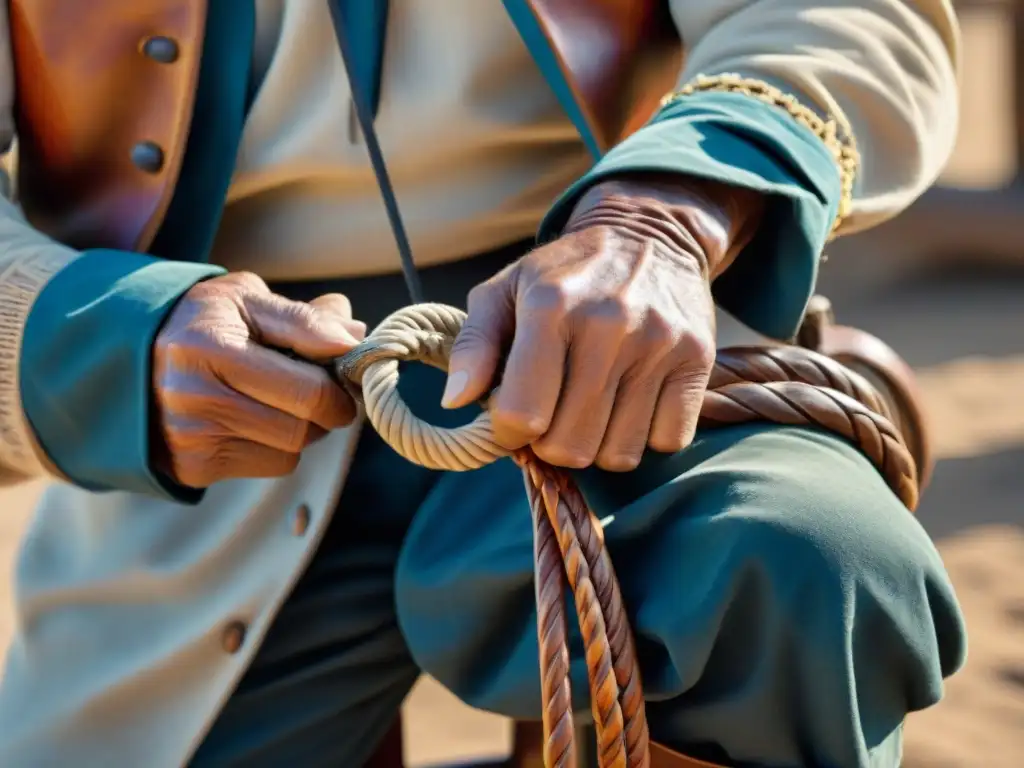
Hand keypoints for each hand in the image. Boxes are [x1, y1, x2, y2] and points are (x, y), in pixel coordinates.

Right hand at [152, 272, 365, 487]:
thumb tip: (355, 336)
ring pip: (290, 452)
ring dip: (299, 429)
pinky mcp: (193, 466)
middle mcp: (196, 398)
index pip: (310, 391)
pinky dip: (273, 446)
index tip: (345, 376)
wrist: (125, 356)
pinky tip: (250, 419)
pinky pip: (268, 466)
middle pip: (304, 428)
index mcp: (212, 347)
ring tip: (275, 399)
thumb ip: (303, 317)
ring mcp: (192, 437)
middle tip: (317, 389)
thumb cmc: (199, 321)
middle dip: (323, 410)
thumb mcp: (245, 299)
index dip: (341, 388)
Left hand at [443, 176, 762, 470]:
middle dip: (552, 443)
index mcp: (550, 306)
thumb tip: (455, 399)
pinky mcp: (696, 360)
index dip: (508, 432)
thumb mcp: (505, 289)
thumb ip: (474, 343)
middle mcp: (607, 325)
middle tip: (554, 415)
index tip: (514, 418)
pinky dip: (646, 436)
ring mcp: (658, 344)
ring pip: (619, 454)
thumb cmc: (565, 272)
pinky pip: (667, 441)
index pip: (520, 414)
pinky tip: (631, 403)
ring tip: (592, 408)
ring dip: (599, 445)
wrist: (651, 233)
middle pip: (569, 445)